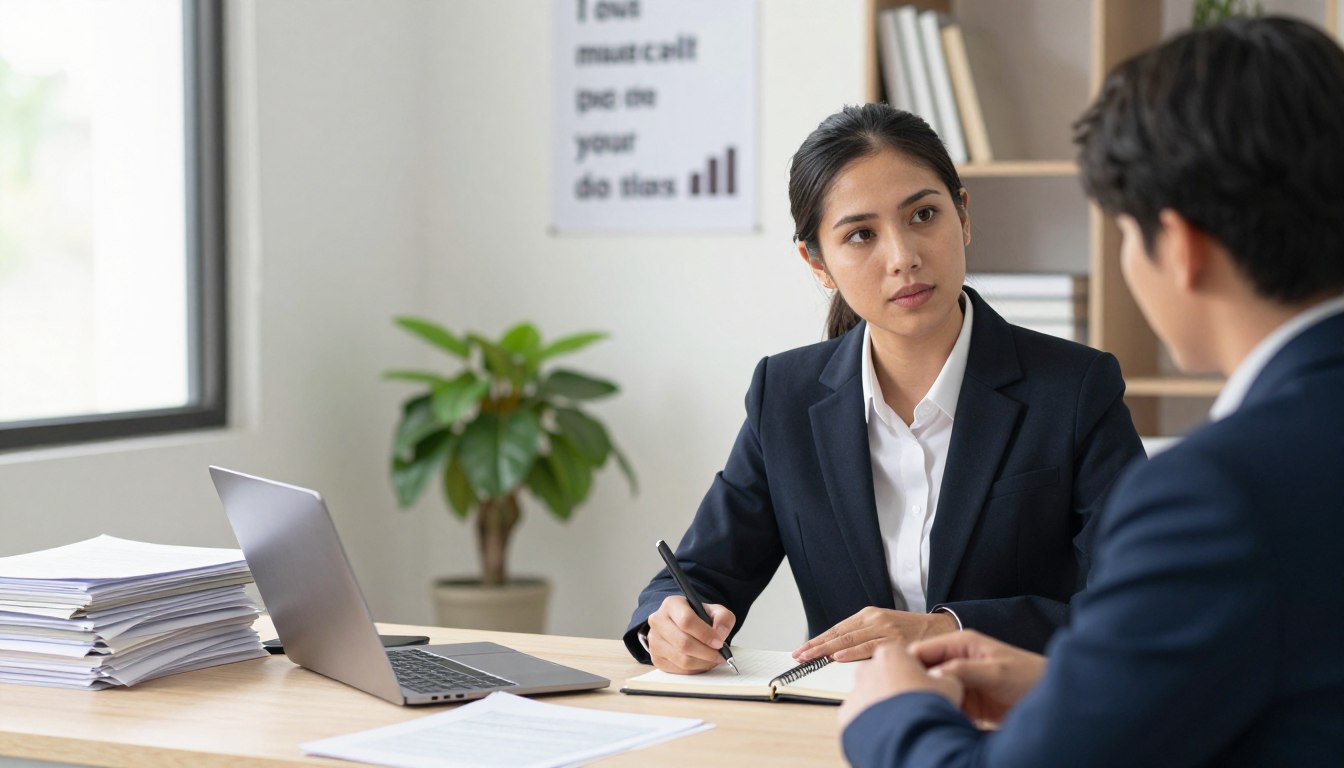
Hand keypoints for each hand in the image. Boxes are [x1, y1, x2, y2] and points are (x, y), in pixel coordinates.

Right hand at [646, 595, 735, 674]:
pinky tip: (703, 663)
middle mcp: (658, 621)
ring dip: (703, 663)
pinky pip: (679, 670)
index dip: (705, 634)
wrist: (680, 625)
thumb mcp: (714, 610)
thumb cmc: (697, 617)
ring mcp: (654, 641)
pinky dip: (695, 670)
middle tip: (720, 655)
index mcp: (671, 605)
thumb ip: (723, 618)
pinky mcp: (656, 658)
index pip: (686, 621)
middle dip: (707, 653)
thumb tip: (720, 634)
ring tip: (714, 659)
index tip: (719, 642)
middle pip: (683, 643)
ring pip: (682, 660)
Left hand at [793, 607, 957, 662]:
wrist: (939, 628)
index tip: (801, 650)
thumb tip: (837, 654)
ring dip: (826, 650)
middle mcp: (873, 619)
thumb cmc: (910, 631)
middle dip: (816, 645)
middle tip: (799, 655)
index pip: (836, 629)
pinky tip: (837, 658)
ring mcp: (883, 628)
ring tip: (810, 657)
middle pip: (838, 634)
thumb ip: (863, 638)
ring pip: (849, 640)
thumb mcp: (883, 628)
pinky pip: (868, 647)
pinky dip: (851, 653)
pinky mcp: (894, 639)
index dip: (817, 640)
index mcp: (868, 615)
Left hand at [838, 641, 961, 728]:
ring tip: (899, 722)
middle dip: (892, 688)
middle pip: (880, 675)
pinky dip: (870, 723)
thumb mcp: (949, 685)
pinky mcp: (846, 715)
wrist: (912, 736)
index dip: (911, 672)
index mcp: (890, 653)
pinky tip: (885, 731)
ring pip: (868, 697)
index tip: (919, 685)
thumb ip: (943, 677)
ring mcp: (854, 692)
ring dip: (880, 705)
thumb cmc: (929, 706)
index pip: (898, 657)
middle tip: (909, 705)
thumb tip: (944, 680)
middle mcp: (866, 669)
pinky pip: (859, 717)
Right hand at [908, 630, 1045, 723]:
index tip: (897, 681)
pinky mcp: (966, 702)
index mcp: (961, 643)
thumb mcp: (996, 671)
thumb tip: (932, 675)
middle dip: (915, 684)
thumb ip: (964, 670)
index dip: (907, 663)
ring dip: (928, 699)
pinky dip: (939, 712)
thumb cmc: (1032, 677)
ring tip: (922, 712)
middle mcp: (957, 660)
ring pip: (931, 689)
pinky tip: (938, 719)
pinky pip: (944, 705)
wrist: (1055, 700)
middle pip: (923, 670)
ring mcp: (960, 682)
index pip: (921, 649)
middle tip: (909, 701)